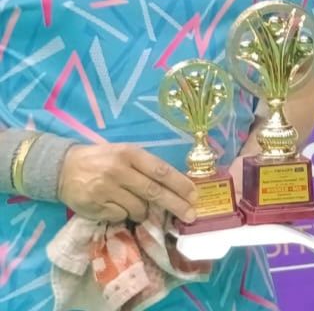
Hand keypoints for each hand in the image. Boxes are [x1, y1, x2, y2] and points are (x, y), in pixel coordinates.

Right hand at [57, 144, 197, 223]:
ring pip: (138, 208)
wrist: (62, 167)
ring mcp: (105, 189)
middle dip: (176, 205)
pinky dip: (124, 215)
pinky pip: (120, 216)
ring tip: (139, 207)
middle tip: (191, 216)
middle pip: (154, 192)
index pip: (161, 171)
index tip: (195, 196)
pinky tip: (116, 206)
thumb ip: (146, 168)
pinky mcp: (95, 205)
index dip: (180, 185)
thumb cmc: (102, 160)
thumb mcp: (124, 154)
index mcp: (130, 154)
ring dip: (144, 212)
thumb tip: (175, 188)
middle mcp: (118, 170)